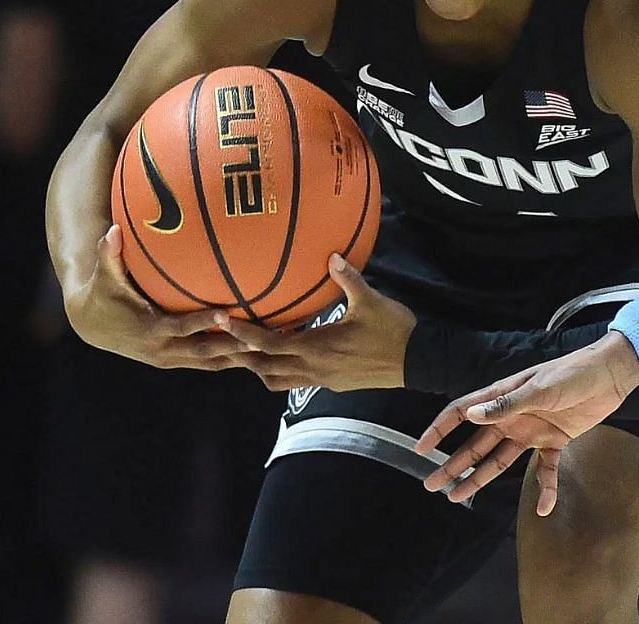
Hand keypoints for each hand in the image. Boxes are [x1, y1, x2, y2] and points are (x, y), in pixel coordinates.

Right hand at [62, 225, 253, 370]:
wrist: (91, 326)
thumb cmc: (102, 294)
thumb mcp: (104, 276)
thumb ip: (109, 254)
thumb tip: (112, 230)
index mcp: (149, 329)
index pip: (180, 328)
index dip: (203, 323)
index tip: (226, 314)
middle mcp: (162, 350)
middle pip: (204, 353)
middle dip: (232, 348)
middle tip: (261, 339)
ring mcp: (169, 359)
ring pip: (209, 363)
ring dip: (237, 359)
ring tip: (268, 351)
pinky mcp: (174, 361)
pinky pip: (206, 363)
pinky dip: (228, 359)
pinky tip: (253, 353)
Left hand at [217, 256, 415, 390]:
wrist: (419, 362)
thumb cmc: (394, 330)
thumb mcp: (371, 301)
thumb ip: (348, 278)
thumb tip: (332, 255)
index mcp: (318, 349)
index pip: (269, 345)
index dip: (243, 335)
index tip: (222, 322)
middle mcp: (315, 369)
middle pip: (264, 368)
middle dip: (241, 356)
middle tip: (220, 342)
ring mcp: (323, 380)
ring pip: (278, 380)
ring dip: (259, 367)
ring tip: (245, 349)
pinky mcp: (333, 384)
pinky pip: (296, 381)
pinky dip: (281, 370)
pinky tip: (281, 353)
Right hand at [414, 332, 638, 514]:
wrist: (609, 376)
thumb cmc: (571, 374)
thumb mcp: (539, 388)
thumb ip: (506, 405)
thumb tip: (471, 416)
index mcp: (501, 398)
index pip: (461, 414)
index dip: (439, 430)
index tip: (420, 449)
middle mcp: (510, 418)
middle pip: (474, 445)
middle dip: (452, 465)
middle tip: (433, 485)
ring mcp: (530, 432)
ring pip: (498, 461)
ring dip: (480, 479)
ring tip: (459, 497)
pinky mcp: (554, 442)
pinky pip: (545, 470)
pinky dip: (545, 489)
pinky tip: (543, 508)